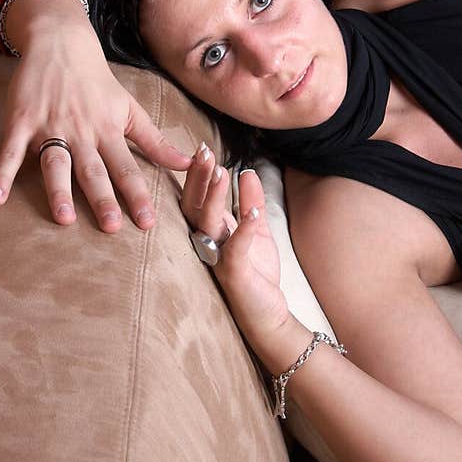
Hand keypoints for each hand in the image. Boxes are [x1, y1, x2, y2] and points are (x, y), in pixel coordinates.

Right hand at [0, 22, 191, 229]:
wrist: (61, 43)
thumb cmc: (98, 83)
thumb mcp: (130, 110)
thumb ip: (156, 142)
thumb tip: (189, 163)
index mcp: (108, 131)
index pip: (127, 168)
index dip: (137, 195)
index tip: (147, 222)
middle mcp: (81, 131)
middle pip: (93, 170)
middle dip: (102, 198)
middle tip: (111, 227)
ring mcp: (49, 125)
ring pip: (56, 163)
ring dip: (58, 190)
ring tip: (63, 218)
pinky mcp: (21, 120)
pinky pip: (10, 150)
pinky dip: (2, 173)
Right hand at [182, 150, 288, 344]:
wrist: (267, 313)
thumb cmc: (256, 274)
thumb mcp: (255, 231)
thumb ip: (250, 202)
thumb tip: (246, 172)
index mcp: (210, 231)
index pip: (198, 197)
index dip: (198, 174)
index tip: (201, 149)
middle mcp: (207, 243)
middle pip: (195, 206)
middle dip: (199, 179)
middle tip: (203, 153)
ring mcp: (217, 258)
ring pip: (209, 224)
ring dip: (215, 198)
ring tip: (222, 172)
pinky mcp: (233, 274)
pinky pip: (235, 249)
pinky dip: (244, 229)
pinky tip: (251, 212)